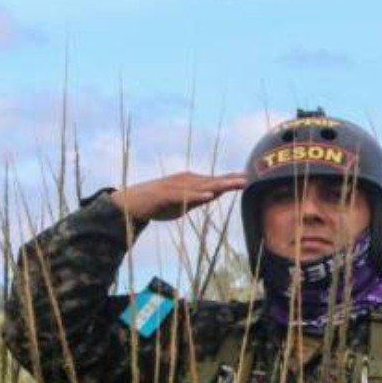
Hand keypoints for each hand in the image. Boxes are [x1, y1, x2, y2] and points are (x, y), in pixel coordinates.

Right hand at [109, 172, 246, 221]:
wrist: (131, 203)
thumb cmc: (158, 203)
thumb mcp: (183, 203)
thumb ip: (198, 198)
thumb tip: (214, 195)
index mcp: (192, 183)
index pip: (216, 181)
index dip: (232, 180)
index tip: (250, 179)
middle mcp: (186, 181)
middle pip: (213, 181)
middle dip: (231, 180)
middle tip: (249, 179)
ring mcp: (176, 187)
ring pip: (202, 186)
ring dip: (220, 185)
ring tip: (236, 185)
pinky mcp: (166, 195)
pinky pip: (184, 195)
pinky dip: (197, 195)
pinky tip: (209, 196)